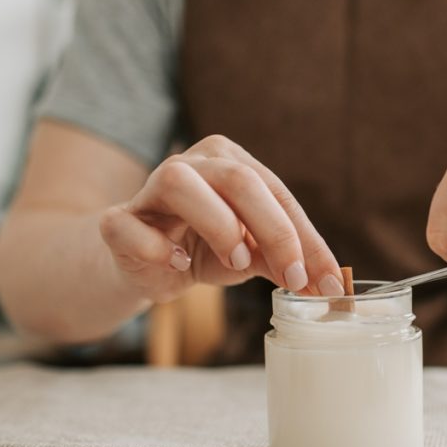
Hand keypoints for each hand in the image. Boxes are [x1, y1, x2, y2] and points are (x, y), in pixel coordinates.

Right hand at [98, 135, 343, 302]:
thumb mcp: (252, 255)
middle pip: (238, 180)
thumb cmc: (205, 249)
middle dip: (275, 231)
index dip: (307, 240)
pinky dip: (156, 247)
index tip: (328, 281)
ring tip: (237, 262)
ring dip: (218, 225)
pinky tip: (176, 263)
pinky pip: (128, 224)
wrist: (145, 264)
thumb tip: (324, 283)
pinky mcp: (118, 221)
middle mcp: (193, 163)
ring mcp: (149, 188)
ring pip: (180, 183)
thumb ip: (282, 262)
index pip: (277, 194)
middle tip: (294, 277)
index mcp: (231, 162)